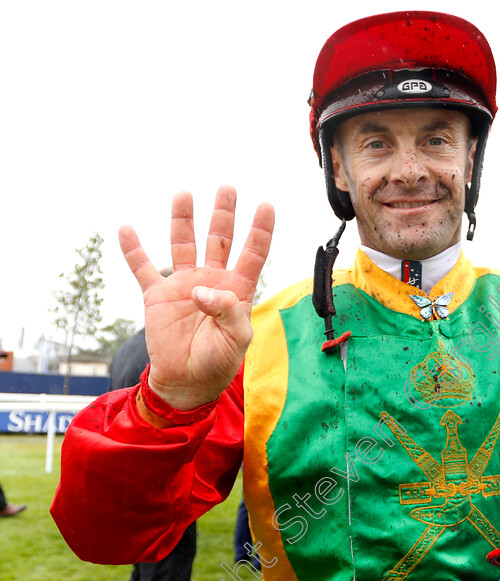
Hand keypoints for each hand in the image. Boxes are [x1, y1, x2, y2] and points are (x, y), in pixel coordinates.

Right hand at [119, 187, 273, 409]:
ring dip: (183, 220)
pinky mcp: (157, 296)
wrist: (186, 381)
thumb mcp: (236, 339)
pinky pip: (143, 268)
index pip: (252, 253)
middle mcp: (211, 279)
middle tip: (228, 187)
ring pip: (183, 244)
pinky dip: (133, 250)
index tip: (266, 205)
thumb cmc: (218, 361)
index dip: (260, 230)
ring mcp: (183, 284)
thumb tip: (202, 289)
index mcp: (237, 288)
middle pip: (219, 239)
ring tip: (183, 194)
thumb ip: (227, 312)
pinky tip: (125, 229)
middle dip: (224, 213)